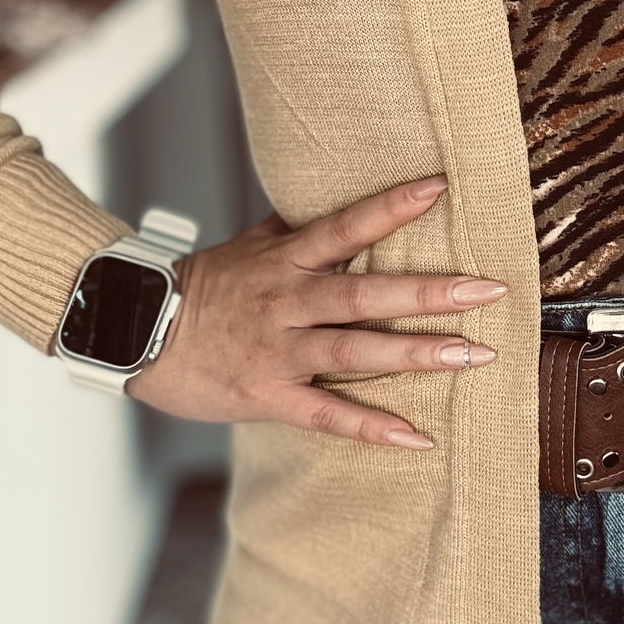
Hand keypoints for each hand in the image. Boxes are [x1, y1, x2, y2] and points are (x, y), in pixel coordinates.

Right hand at [125, 174, 506, 446]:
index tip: (440, 187)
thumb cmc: (203, 287)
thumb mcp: (248, 245)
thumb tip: (338, 190)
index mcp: (286, 260)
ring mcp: (279, 351)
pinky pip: (328, 415)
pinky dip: (373, 427)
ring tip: (474, 354)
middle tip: (487, 289)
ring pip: (356, 352)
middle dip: (430, 292)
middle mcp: (288, 301)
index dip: (391, 207)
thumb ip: (297, 225)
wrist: (136, 336)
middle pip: (365, 294)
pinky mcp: (269, 397)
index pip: (346, 225)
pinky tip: (418, 437)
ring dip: (418, 355)